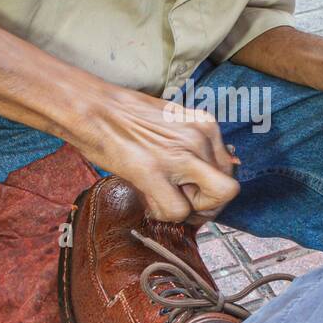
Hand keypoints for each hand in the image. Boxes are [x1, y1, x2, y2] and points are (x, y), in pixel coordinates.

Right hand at [78, 83, 240, 223]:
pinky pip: (177, 211)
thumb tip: (205, 177)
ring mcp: (179, 155)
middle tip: (184, 204)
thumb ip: (193, 147)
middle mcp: (199, 138)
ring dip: (185, 211)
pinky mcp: (154, 172)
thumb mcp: (173, 124)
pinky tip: (148, 199)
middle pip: (227, 190)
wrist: (93, 108)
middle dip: (208, 205)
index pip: (229, 170)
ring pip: (208, 204)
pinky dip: (163, 214)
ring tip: (161, 198)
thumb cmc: (126, 117)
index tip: (194, 192)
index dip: (212, 189)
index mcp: (205, 125)